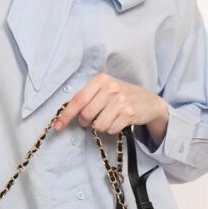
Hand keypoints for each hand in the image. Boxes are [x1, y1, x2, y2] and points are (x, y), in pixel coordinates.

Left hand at [54, 72, 169, 143]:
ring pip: (98, 124)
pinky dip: (112, 129)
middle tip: (94, 119)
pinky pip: (110, 129)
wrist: (149, 101)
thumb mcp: (105, 89)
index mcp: (101, 80)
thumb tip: (65, 116)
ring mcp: (121, 100)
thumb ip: (88, 98)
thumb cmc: (122, 96)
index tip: (58, 125)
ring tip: (110, 118)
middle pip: (86, 114)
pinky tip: (119, 121)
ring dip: (101, 126)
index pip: (78, 99)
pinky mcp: (129, 113)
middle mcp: (110, 88)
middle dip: (86, 122)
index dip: (66, 114)